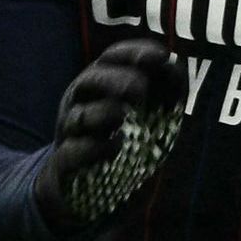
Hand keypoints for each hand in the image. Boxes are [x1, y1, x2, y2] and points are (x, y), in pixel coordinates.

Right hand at [46, 35, 185, 227]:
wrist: (79, 186)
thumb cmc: (117, 139)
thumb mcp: (144, 111)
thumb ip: (162, 89)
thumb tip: (175, 67)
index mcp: (99, 85)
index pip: (110, 58)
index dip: (132, 53)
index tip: (159, 56)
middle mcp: (80, 104)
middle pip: (89, 81)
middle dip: (114, 80)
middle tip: (139, 89)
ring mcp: (70, 133)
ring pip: (79, 116)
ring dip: (101, 113)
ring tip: (122, 115)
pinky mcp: (65, 164)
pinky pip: (73, 153)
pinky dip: (92, 149)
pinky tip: (114, 147)